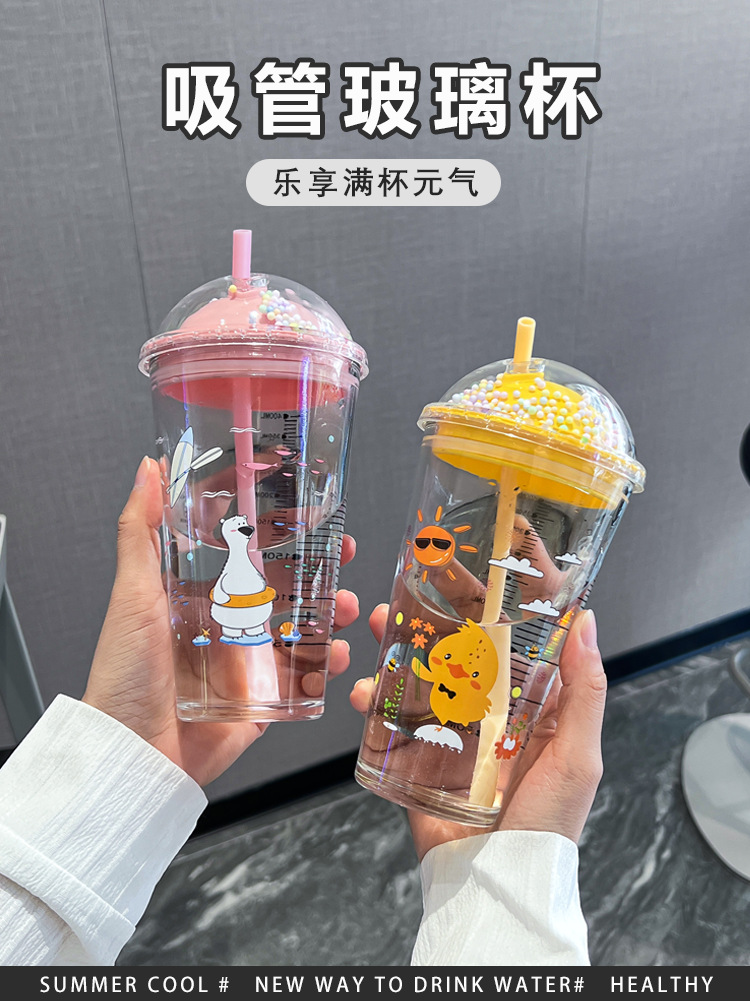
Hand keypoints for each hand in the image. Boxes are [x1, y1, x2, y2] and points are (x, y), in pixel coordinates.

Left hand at [83, 457, 358, 785]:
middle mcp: (229, 625)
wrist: (133, 753)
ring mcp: (249, 664)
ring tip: (348, 609)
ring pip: (304, 630)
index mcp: (201, 595)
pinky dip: (329, 669)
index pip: (249, 553)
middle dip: (321, 570)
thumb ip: (139, 532)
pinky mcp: (263, 702)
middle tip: (343, 554)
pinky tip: (338, 658)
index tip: (309, 510)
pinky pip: (305, 682)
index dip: (282, 531)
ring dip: (334, 615)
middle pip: (287, 588)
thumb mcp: (133, 594)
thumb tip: (147, 469)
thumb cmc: (125, 674)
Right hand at [350, 604, 605, 859]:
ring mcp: (452, 732)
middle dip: (439, 613)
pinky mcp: (418, 757)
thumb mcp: (578, 757)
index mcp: (531, 706)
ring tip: (380, 624)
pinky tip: (366, 692)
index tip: (492, 555)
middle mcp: (491, 712)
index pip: (521, 640)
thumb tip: (588, 623)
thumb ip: (583, 693)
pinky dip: (375, 700)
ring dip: (398, 645)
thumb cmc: (547, 824)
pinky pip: (393, 720)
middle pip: (463, 648)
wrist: (495, 882)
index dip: (508, 599)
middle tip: (419, 583)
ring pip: (423, 674)